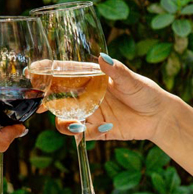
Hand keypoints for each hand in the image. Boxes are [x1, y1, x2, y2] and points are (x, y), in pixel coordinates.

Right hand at [52, 54, 171, 140]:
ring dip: (65, 122)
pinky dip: (87, 134)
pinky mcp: (97, 131)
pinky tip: (106, 128)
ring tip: (76, 124)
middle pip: (58, 97)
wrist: (159, 117)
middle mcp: (86, 96)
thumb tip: (103, 58)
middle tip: (41, 105)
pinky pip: (82, 135)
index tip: (32, 71)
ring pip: (65, 119)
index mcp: (91, 79)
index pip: (65, 73)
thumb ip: (116, 71)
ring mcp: (90, 114)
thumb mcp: (132, 80)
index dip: (47, 72)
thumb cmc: (146, 93)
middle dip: (46, 100)